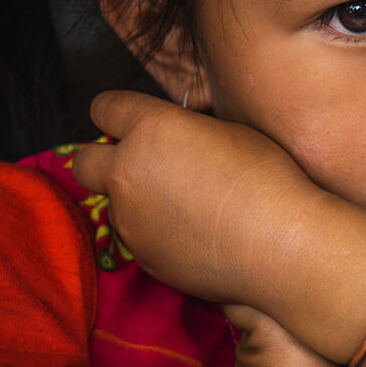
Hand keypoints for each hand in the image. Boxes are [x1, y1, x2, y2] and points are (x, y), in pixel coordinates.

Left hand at [70, 91, 320, 310]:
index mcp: (150, 128)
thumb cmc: (266, 178)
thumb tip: (174, 138)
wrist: (281, 244)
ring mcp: (130, 220)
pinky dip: (155, 233)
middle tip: (139, 164)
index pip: (104, 109)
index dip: (115, 113)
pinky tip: (195, 234)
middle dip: (103, 159)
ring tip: (185, 206)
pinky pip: (138, 238)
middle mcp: (127, 172)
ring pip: (114, 204)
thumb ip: (183, 130)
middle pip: (84, 161)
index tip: (128, 120)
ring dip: (136, 200)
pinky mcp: (144, 257)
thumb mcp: (225, 130)